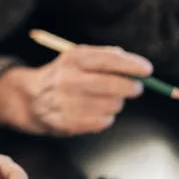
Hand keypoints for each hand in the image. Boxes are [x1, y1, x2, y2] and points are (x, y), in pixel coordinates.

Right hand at [0, 46, 152, 135]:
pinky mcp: (67, 123)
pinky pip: (103, 121)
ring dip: (117, 103)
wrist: (31, 98)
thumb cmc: (65, 75)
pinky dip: (106, 117)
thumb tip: (135, 63)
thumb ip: (105, 56)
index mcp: (71, 59)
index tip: (147, 70)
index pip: (108, 60)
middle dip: (132, 87)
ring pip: (112, 105)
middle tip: (136, 88)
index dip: (131, 65)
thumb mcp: (77, 57)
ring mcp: (66, 102)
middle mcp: (67, 79)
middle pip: (114, 85)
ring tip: (107, 99)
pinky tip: (97, 111)